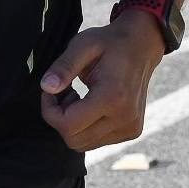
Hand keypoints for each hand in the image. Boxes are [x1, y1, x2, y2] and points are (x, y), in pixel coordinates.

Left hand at [39, 14, 166, 151]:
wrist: (142, 45)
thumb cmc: (111, 43)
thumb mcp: (83, 45)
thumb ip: (63, 67)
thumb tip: (46, 87)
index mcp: (113, 97)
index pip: (68, 125)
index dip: (50, 111)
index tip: (50, 91)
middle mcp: (125, 118)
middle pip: (74, 139)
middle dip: (60, 119)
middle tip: (65, 93)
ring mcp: (130, 127)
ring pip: (84, 144)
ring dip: (73, 124)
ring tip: (79, 99)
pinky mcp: (132, 131)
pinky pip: (97, 141)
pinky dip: (86, 127)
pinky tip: (91, 106)